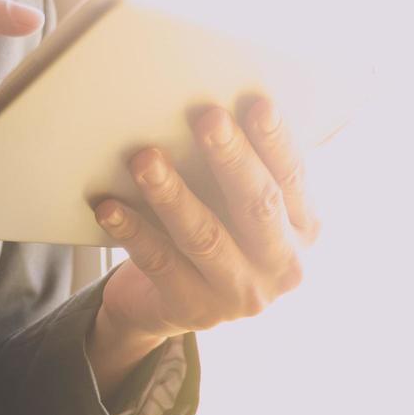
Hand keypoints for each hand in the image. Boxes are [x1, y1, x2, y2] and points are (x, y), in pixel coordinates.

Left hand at [86, 99, 315, 393]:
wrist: (170, 304)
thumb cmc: (211, 231)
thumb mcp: (236, 205)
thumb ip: (238, 169)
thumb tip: (210, 108)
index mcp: (303, 229)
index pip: (293, 179)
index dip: (277, 141)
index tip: (258, 104)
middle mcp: (282, 267)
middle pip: (257, 206)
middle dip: (231, 159)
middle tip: (207, 117)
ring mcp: (240, 296)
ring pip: (205, 237)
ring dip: (172, 194)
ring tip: (145, 159)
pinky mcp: (194, 310)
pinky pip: (158, 264)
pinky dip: (132, 231)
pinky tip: (109, 207)